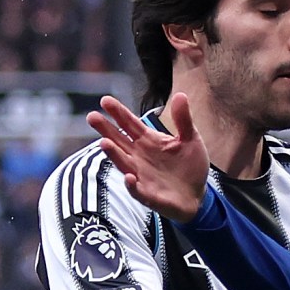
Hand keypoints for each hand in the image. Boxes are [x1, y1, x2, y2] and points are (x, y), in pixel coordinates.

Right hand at [87, 93, 209, 222]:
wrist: (197, 195)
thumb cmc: (190, 166)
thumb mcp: (191, 139)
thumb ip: (183, 120)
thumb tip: (180, 95)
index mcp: (148, 140)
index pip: (129, 123)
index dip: (118, 112)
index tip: (105, 100)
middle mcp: (139, 156)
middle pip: (119, 140)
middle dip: (106, 129)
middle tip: (91, 116)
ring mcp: (141, 176)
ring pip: (123, 163)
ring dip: (114, 154)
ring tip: (104, 143)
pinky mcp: (148, 195)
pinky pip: (137, 190)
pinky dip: (131, 185)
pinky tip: (128, 177)